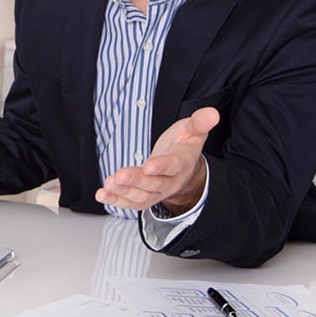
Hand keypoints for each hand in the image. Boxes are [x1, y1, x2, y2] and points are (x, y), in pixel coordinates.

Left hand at [95, 107, 218, 214]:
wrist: (184, 168)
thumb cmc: (184, 146)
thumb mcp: (193, 130)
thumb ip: (199, 122)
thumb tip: (212, 113)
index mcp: (181, 163)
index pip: (172, 166)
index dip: (161, 166)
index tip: (149, 166)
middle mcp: (169, 181)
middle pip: (153, 184)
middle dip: (136, 180)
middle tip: (120, 176)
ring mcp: (157, 191)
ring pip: (141, 196)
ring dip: (124, 192)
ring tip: (108, 184)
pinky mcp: (145, 196)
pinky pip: (131, 203)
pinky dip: (116, 200)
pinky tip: (103, 194)